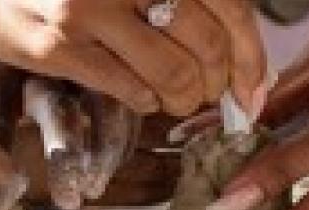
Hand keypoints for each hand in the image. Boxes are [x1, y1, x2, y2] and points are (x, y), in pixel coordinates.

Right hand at [0, 0, 268, 117]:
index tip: (253, 90)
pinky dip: (145, 101)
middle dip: (218, 84)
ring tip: (175, 98)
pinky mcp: (55, 47)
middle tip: (208, 94)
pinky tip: (139, 94)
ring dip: (184, 99)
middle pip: (208, 47)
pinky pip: (127, 90)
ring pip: (173, 76)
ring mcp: (88, 10)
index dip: (251, 58)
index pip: (231, 9)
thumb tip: (235, 46)